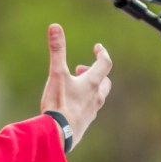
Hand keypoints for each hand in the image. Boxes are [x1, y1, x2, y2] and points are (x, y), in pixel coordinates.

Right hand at [40, 24, 111, 151]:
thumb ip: (57, 50)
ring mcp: (92, 111)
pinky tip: (71, 105)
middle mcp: (96, 97)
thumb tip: (55, 26)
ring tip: (75, 86)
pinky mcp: (85, 123)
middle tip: (80, 70)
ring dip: (90, 88)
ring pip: (98, 96)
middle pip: (104, 81)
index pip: (105, 63)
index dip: (102, 53)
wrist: (58, 134)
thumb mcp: (56, 74)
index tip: (97, 48)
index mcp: (92, 83)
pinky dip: (84, 102)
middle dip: (95, 72)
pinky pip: (90, 109)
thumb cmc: (58, 104)